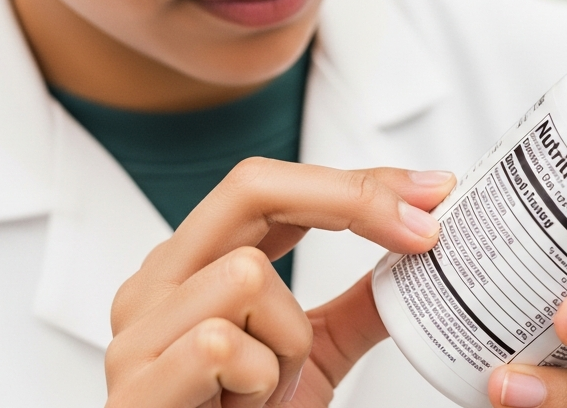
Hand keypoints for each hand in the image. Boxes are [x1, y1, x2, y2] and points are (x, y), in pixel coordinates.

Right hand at [104, 159, 455, 407]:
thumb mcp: (311, 356)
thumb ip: (356, 306)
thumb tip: (418, 254)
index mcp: (191, 266)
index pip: (268, 185)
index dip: (354, 180)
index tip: (430, 191)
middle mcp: (155, 285)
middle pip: (251, 187)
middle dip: (348, 200)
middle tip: (417, 233)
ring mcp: (136, 332)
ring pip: (247, 275)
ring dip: (288, 343)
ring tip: (270, 390)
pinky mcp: (136, 384)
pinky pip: (223, 343)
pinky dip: (259, 382)